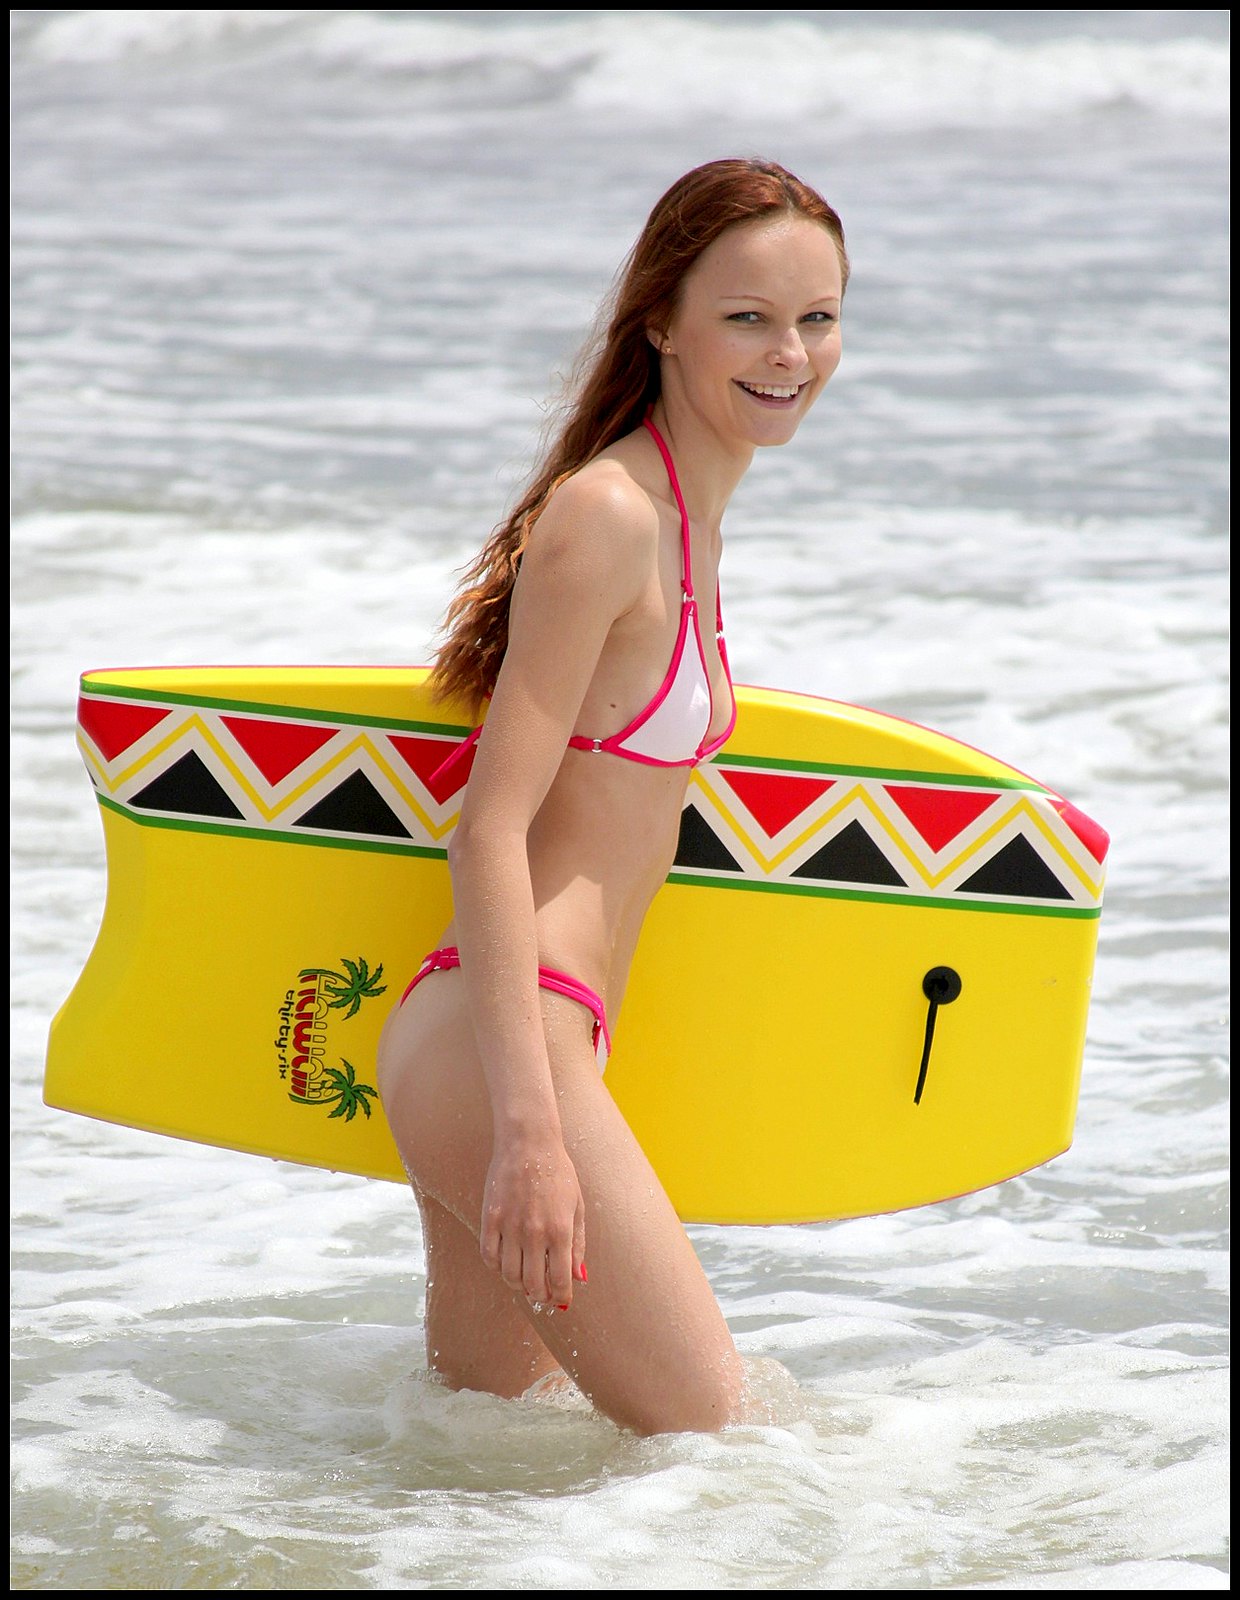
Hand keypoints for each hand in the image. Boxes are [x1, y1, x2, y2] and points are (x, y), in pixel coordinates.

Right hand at [479, 1131, 585, 1310]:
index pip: (559, 1280)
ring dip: (518, 1285)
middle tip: (543, 1294)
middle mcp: (534, 1232)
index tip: (562, 1300)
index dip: (561, 1297)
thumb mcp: (577, 1207)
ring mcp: (509, 1226)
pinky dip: (496, 1267)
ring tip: (524, 1280)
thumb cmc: (558, 1172)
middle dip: (540, 1296)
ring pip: (509, 1275)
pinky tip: (506, 1262)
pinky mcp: (490, 1218)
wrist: (528, 1143)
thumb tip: (579, 1277)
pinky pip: (489, 1256)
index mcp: (560, 1230)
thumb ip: (578, 1244)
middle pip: (532, 1284)